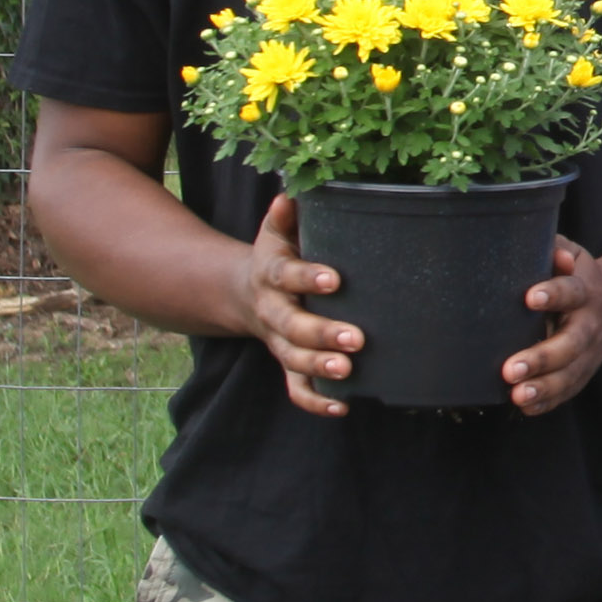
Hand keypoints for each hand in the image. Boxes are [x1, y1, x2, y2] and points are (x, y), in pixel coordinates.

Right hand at [232, 194, 362, 417]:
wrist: (246, 292)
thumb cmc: (280, 256)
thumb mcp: (277, 233)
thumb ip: (285, 216)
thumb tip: (291, 194)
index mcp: (271, 274)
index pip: (286, 276)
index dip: (307, 278)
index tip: (334, 279)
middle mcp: (273, 311)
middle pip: (291, 326)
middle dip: (321, 333)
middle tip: (356, 338)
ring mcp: (279, 341)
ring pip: (293, 360)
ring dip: (319, 367)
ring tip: (348, 372)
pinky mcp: (288, 363)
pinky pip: (296, 388)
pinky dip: (316, 401)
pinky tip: (343, 406)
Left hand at [501, 237, 601, 416]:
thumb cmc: (577, 276)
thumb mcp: (573, 254)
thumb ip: (557, 248)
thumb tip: (553, 255)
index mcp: (585, 291)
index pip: (570, 292)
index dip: (552, 294)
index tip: (529, 298)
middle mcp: (589, 325)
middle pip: (571, 344)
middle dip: (542, 358)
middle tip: (510, 368)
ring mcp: (588, 353)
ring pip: (570, 374)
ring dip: (544, 387)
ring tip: (517, 394)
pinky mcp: (582, 372)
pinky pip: (567, 391)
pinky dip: (547, 401)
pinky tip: (524, 406)